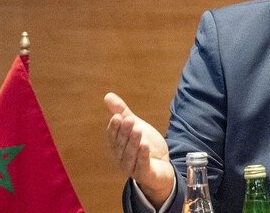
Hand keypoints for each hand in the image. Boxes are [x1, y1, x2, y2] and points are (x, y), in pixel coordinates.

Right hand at [105, 92, 175, 207]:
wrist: (161, 166)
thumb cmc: (144, 145)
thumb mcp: (135, 125)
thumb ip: (122, 112)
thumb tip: (107, 95)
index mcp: (117, 146)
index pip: (113, 136)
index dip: (115, 127)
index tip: (118, 116)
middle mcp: (121, 158)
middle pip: (121, 145)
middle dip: (124, 132)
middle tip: (128, 120)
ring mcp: (132, 168)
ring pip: (130, 155)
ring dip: (133, 142)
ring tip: (137, 130)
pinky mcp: (144, 174)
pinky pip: (142, 165)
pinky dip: (142, 156)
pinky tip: (145, 146)